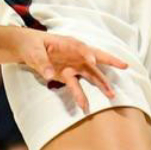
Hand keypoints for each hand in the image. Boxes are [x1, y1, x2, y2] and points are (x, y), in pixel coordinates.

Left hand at [11, 28, 127, 109]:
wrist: (25, 49)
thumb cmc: (31, 45)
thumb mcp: (33, 51)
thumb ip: (42, 62)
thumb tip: (49, 75)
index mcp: (67, 43)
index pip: (81, 47)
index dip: (88, 53)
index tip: (93, 60)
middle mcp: (74, 54)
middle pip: (95, 57)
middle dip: (110, 61)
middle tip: (125, 66)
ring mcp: (72, 65)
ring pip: (91, 73)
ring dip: (101, 83)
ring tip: (112, 94)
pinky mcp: (67, 75)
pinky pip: (77, 86)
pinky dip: (81, 95)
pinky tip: (85, 106)